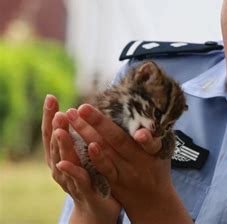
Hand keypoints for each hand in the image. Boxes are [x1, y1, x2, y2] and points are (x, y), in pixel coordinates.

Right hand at [41, 95, 120, 223]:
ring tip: (60, 130)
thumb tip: (81, 109)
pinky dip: (72, 170)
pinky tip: (67, 161)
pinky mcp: (84, 190)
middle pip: (55, 144)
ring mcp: (70, 179)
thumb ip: (82, 134)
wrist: (97, 209)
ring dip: (62, 145)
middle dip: (55, 127)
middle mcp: (61, 166)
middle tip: (56, 111)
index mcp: (62, 154)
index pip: (53, 131)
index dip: (50, 115)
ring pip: (64, 160)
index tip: (50, 97)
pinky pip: (78, 179)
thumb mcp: (84, 152)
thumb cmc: (91, 176)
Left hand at [66, 103, 191, 223]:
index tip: (140, 133)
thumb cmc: (157, 166)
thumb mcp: (164, 150)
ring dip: (86, 133)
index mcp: (154, 152)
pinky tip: (73, 147)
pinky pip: (98, 169)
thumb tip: (151, 109)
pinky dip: (86, 157)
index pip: (151, 143)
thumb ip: (156, 133)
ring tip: (71, 116)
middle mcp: (138, 162)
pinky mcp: (112, 182)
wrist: (151, 199)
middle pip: (118, 141)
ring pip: (104, 151)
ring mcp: (124, 173)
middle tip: (83, 108)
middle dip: (99, 123)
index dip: (147, 139)